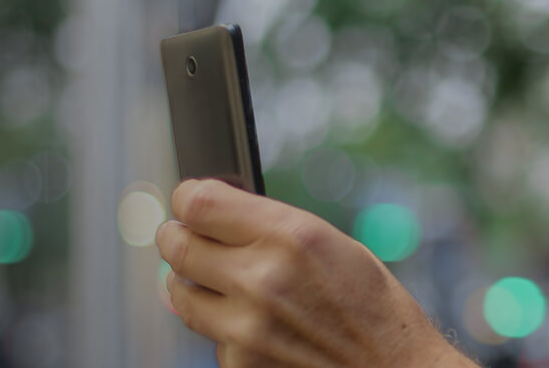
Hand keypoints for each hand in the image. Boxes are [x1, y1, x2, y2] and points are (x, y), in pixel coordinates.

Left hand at [157, 179, 472, 366]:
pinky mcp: (240, 364)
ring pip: (179, 292)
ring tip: (219, 282)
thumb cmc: (371, 304)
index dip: (187, 197)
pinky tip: (257, 325)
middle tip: (183, 236)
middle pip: (178, 246)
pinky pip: (208, 334)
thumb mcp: (329, 243)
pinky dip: (222, 326)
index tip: (187, 201)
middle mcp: (262, 278)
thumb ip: (267, 227)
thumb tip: (209, 214)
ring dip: (191, 283)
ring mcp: (246, 327)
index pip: (198, 203)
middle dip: (178, 236)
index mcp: (289, 235)